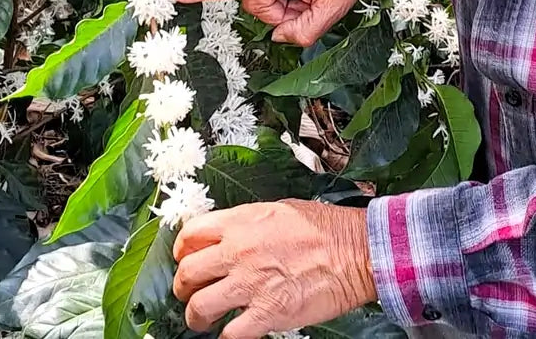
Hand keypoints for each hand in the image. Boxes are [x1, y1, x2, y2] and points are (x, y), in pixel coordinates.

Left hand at [172, 199, 377, 338]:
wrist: (353, 250)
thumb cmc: (324, 228)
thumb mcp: (278, 209)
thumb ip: (248, 222)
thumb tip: (231, 234)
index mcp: (240, 222)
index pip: (191, 234)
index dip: (182, 249)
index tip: (185, 258)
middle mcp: (238, 251)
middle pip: (188, 272)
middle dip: (183, 286)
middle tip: (189, 292)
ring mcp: (250, 284)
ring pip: (199, 306)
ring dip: (196, 316)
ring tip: (202, 320)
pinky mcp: (266, 313)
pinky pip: (230, 335)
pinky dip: (226, 338)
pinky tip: (231, 333)